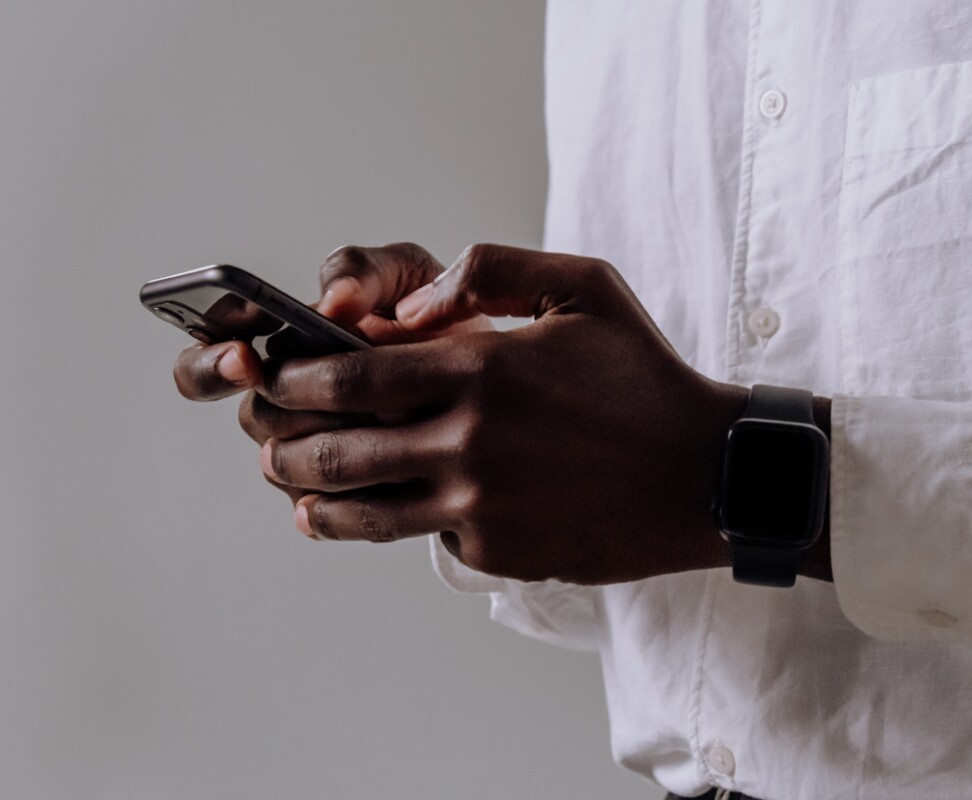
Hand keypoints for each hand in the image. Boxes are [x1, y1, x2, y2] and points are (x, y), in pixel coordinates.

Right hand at [171, 243, 491, 504]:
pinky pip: (328, 507)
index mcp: (285, 339)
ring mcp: (312, 453)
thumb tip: (331, 300)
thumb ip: (363, 271)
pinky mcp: (343, 498)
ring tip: (391, 423)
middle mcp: (286, 399)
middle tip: (332, 396)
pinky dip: (358, 487)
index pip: (210, 350)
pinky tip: (398, 469)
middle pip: (256, 416)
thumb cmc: (438, 316)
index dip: (213, 360)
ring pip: (290, 464)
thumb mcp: (406, 274)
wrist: (499, 377)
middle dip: (294, 407)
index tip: (243, 357)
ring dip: (335, 444)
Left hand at [253, 244, 747, 584]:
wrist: (705, 475)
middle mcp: (469, 442)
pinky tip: (377, 513)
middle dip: (283, 442)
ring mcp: (480, 506)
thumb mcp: (584, 287)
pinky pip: (421, 538)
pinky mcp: (496, 552)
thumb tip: (409, 307)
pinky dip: (394, 523)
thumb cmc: (644, 377)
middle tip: (267, 436)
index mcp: (481, 368)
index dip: (293, 377)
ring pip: (360, 510)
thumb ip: (490, 271)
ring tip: (293, 488)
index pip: (348, 376)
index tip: (276, 376)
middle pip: (336, 449)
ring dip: (311, 497)